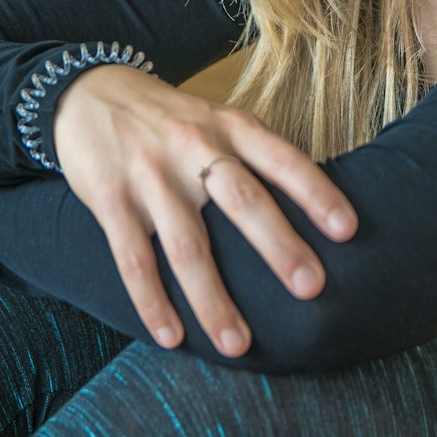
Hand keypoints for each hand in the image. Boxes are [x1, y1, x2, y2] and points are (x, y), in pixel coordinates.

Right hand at [53, 64, 357, 357]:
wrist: (88, 92)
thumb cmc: (168, 117)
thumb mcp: (213, 118)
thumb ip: (250, 155)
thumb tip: (308, 208)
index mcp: (228, 126)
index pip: (280, 158)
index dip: (316, 192)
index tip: (348, 229)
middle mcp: (193, 147)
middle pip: (241, 200)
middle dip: (278, 247)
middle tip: (312, 289)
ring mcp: (150, 175)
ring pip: (187, 245)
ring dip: (213, 300)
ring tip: (238, 345)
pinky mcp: (111, 200)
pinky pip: (133, 258)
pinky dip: (153, 301)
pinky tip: (172, 337)